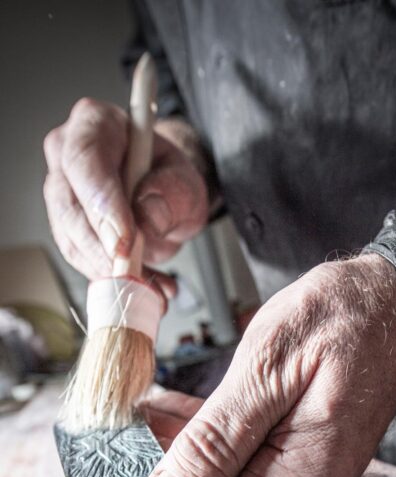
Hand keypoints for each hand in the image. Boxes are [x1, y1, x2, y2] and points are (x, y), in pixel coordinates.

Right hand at [43, 99, 208, 289]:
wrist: (164, 192)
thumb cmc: (170, 177)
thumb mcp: (186, 180)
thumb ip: (170, 194)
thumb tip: (146, 219)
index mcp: (95, 124)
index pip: (86, 162)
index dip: (102, 205)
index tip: (123, 242)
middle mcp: (67, 153)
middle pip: (68, 204)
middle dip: (100, 248)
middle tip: (132, 274)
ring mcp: (61, 191)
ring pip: (70, 237)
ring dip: (107, 270)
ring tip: (150, 286)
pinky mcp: (66, 227)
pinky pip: (81, 258)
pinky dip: (111, 279)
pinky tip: (144, 286)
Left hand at [135, 255, 395, 476]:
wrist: (393, 298)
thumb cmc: (342, 318)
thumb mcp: (265, 370)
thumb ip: (214, 444)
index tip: (127, 473)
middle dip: (171, 469)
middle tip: (131, 430)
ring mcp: (308, 472)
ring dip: (186, 448)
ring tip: (148, 412)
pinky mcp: (301, 454)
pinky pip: (245, 459)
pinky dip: (211, 437)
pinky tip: (177, 413)